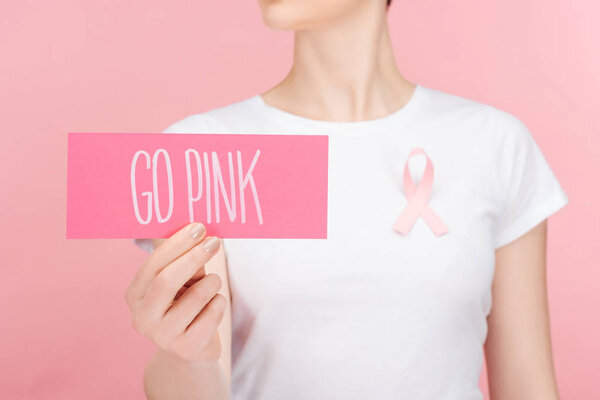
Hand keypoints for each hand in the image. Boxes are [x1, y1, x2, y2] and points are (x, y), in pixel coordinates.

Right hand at [125, 222, 226, 363]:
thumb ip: (184, 256)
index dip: (177, 245)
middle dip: (194, 257)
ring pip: (195, 298)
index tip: (199, 228)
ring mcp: (163, 337)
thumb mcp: (182, 277)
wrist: (193, 347)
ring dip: (212, 282)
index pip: (153, 265)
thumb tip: (194, 226)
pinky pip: (212, 315)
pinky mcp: (186, 349)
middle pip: (167, 281)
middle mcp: (142, 317)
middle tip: (215, 242)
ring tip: (213, 282)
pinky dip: (219, 303)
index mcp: (135, 295)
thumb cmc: (186, 301)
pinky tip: (214, 305)